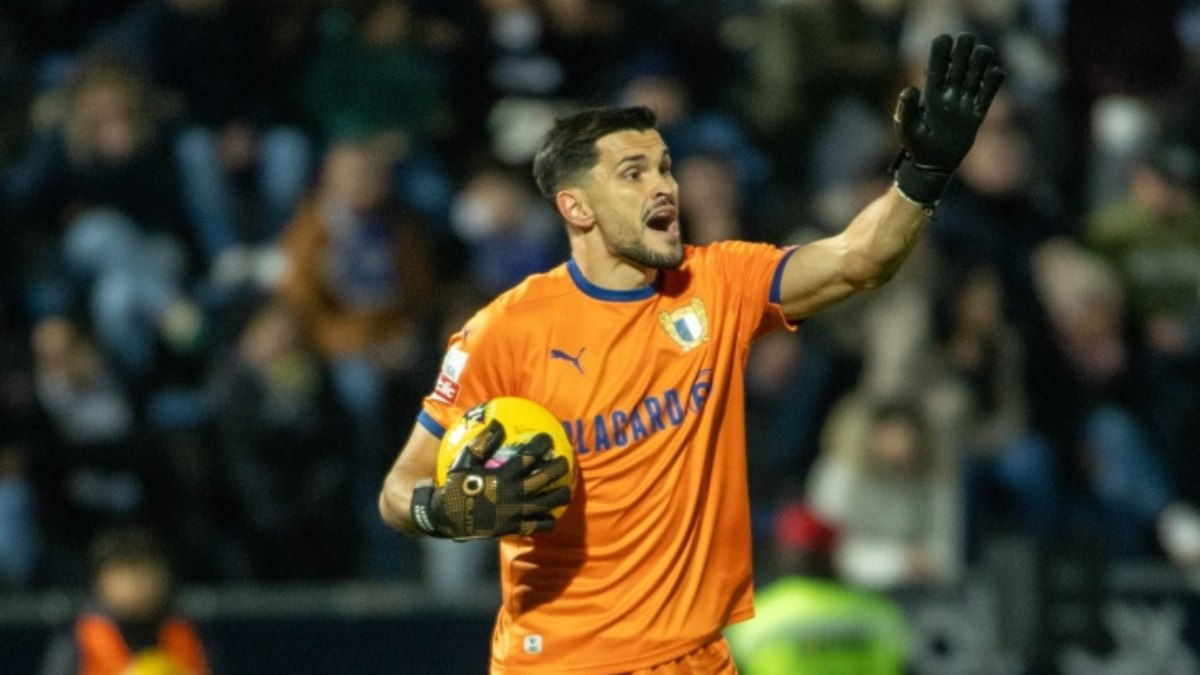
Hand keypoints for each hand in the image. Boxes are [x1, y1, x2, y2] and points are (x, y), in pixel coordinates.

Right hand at [410, 421, 571, 539]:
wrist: (448, 518)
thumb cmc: (457, 487)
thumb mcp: (464, 462)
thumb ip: (482, 443)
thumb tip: (498, 424)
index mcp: (501, 476)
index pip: (528, 457)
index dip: (540, 446)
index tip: (548, 439)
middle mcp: (512, 494)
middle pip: (544, 478)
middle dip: (558, 468)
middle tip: (564, 461)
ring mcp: (515, 512)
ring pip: (547, 502)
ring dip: (560, 495)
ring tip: (565, 489)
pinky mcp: (514, 528)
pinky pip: (538, 524)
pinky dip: (547, 520)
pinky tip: (551, 515)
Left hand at [892, 33, 1005, 206]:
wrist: (934, 166)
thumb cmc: (917, 147)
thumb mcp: (906, 129)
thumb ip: (905, 109)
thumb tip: (910, 88)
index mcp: (931, 93)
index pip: (937, 64)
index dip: (942, 49)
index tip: (945, 39)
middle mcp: (949, 93)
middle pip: (959, 61)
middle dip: (964, 49)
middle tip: (966, 47)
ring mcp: (965, 102)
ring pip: (977, 71)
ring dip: (981, 59)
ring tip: (982, 59)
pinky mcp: (978, 113)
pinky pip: (990, 91)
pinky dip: (995, 80)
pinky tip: (994, 74)